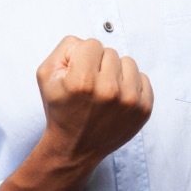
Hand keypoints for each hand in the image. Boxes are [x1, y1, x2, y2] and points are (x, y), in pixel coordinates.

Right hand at [36, 36, 153, 170]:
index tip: (78, 74)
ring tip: (105, 91)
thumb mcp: (46, 75)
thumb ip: (65, 48)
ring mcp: (130, 101)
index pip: (91, 44)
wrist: (75, 147)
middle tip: (90, 86)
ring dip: (117, 72)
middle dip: (99, 64)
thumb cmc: (61, 109)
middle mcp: (108, 90)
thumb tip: (88, 42)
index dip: (82, 57)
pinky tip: (118, 98)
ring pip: (128, 62)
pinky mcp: (144, 109)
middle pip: (110, 52)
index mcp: (82, 81)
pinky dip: (131, 84)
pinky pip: (143, 78)